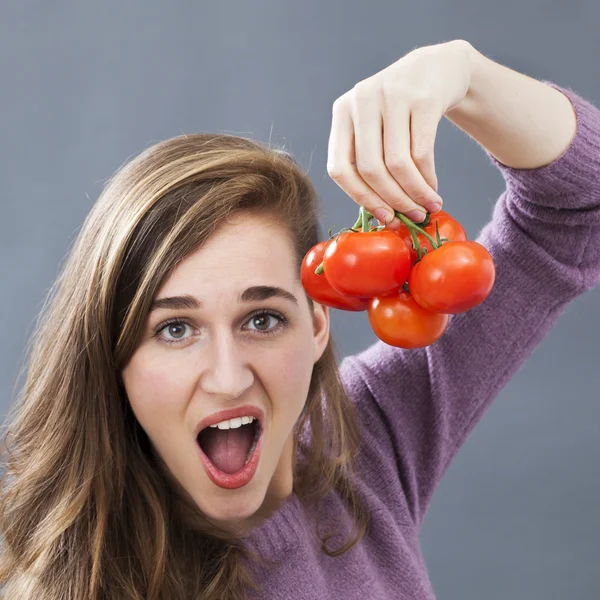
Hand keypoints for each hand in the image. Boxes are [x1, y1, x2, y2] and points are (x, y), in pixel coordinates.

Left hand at [326, 39, 472, 228]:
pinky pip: (422, 153)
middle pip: (370, 169)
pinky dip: (427, 178)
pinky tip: (433, 188)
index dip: (361, 198)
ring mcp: (391, 96)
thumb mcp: (375, 127)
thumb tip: (382, 217)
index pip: (339, 168)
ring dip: (414, 193)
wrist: (438, 67)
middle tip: (412, 217)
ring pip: (397, 164)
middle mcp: (362, 100)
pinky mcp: (422, 98)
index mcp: (342, 112)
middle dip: (393, 200)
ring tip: (427, 207)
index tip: (383, 217)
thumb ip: (370, 163)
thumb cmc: (401, 110)